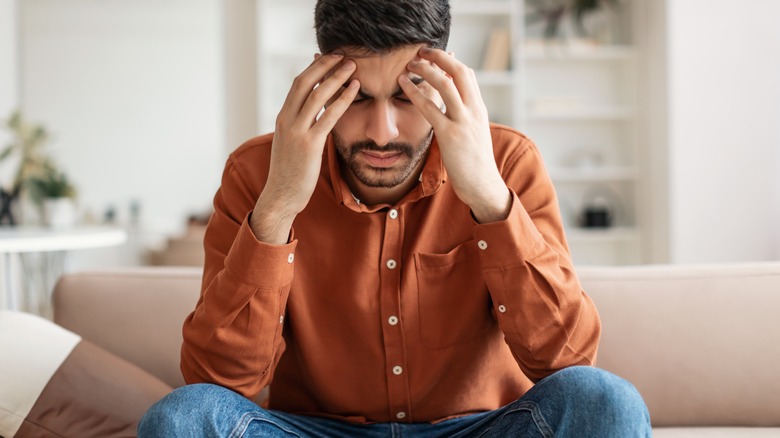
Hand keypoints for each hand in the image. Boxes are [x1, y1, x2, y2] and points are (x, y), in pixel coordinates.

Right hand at [251, 54, 359, 242]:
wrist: (281, 196)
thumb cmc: (290, 173)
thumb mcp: (291, 144)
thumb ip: (301, 127)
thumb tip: (315, 117)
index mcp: (283, 118)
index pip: (298, 84)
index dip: (314, 68)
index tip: (330, 59)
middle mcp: (287, 120)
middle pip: (305, 82)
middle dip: (324, 65)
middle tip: (342, 55)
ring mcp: (297, 131)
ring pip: (317, 95)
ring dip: (336, 77)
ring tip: (352, 66)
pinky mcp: (310, 144)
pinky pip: (329, 116)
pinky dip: (343, 99)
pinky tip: (355, 90)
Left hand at [399, 48, 510, 222]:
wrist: (483, 185)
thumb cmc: (475, 163)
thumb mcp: (475, 134)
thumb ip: (465, 117)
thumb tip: (452, 107)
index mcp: (479, 109)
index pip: (467, 75)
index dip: (449, 61)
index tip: (433, 57)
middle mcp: (474, 111)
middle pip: (459, 71)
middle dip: (439, 56)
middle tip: (420, 52)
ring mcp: (463, 122)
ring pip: (445, 83)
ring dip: (426, 69)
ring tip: (410, 64)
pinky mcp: (450, 135)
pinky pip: (430, 108)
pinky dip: (415, 92)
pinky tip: (403, 85)